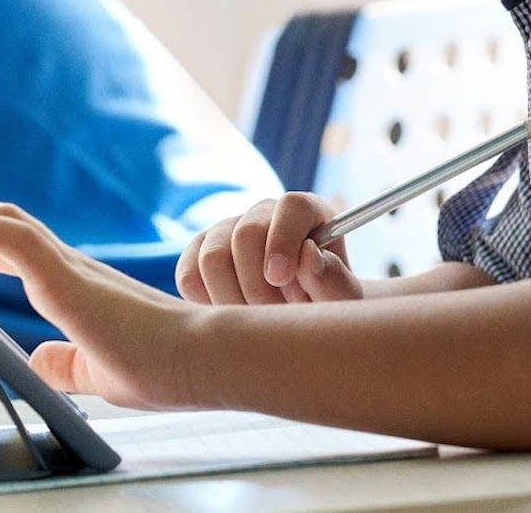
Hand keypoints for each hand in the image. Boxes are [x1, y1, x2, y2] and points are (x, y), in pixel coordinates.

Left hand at [0, 203, 190, 409]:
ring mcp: (72, 270)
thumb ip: (66, 363)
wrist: (203, 362)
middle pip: (5, 229)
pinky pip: (15, 239)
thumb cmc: (164, 367)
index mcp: (77, 288)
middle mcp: (72, 269)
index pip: (18, 251)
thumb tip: (37, 359)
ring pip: (6, 224)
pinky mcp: (70, 278)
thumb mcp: (96, 372)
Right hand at [175, 192, 360, 304]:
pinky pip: (188, 276)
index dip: (284, 239)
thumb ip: (334, 280)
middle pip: (245, 233)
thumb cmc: (326, 309)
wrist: (296, 324)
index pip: (291, 206)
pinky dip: (205, 302)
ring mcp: (226, 231)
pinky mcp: (197, 254)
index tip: (282, 279)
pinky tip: (232, 314)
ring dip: (232, 299)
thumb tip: (308, 254)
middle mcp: (263, 215)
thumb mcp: (342, 302)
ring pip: (212, 257)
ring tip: (258, 319)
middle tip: (275, 316)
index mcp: (306, 214)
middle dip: (258, 285)